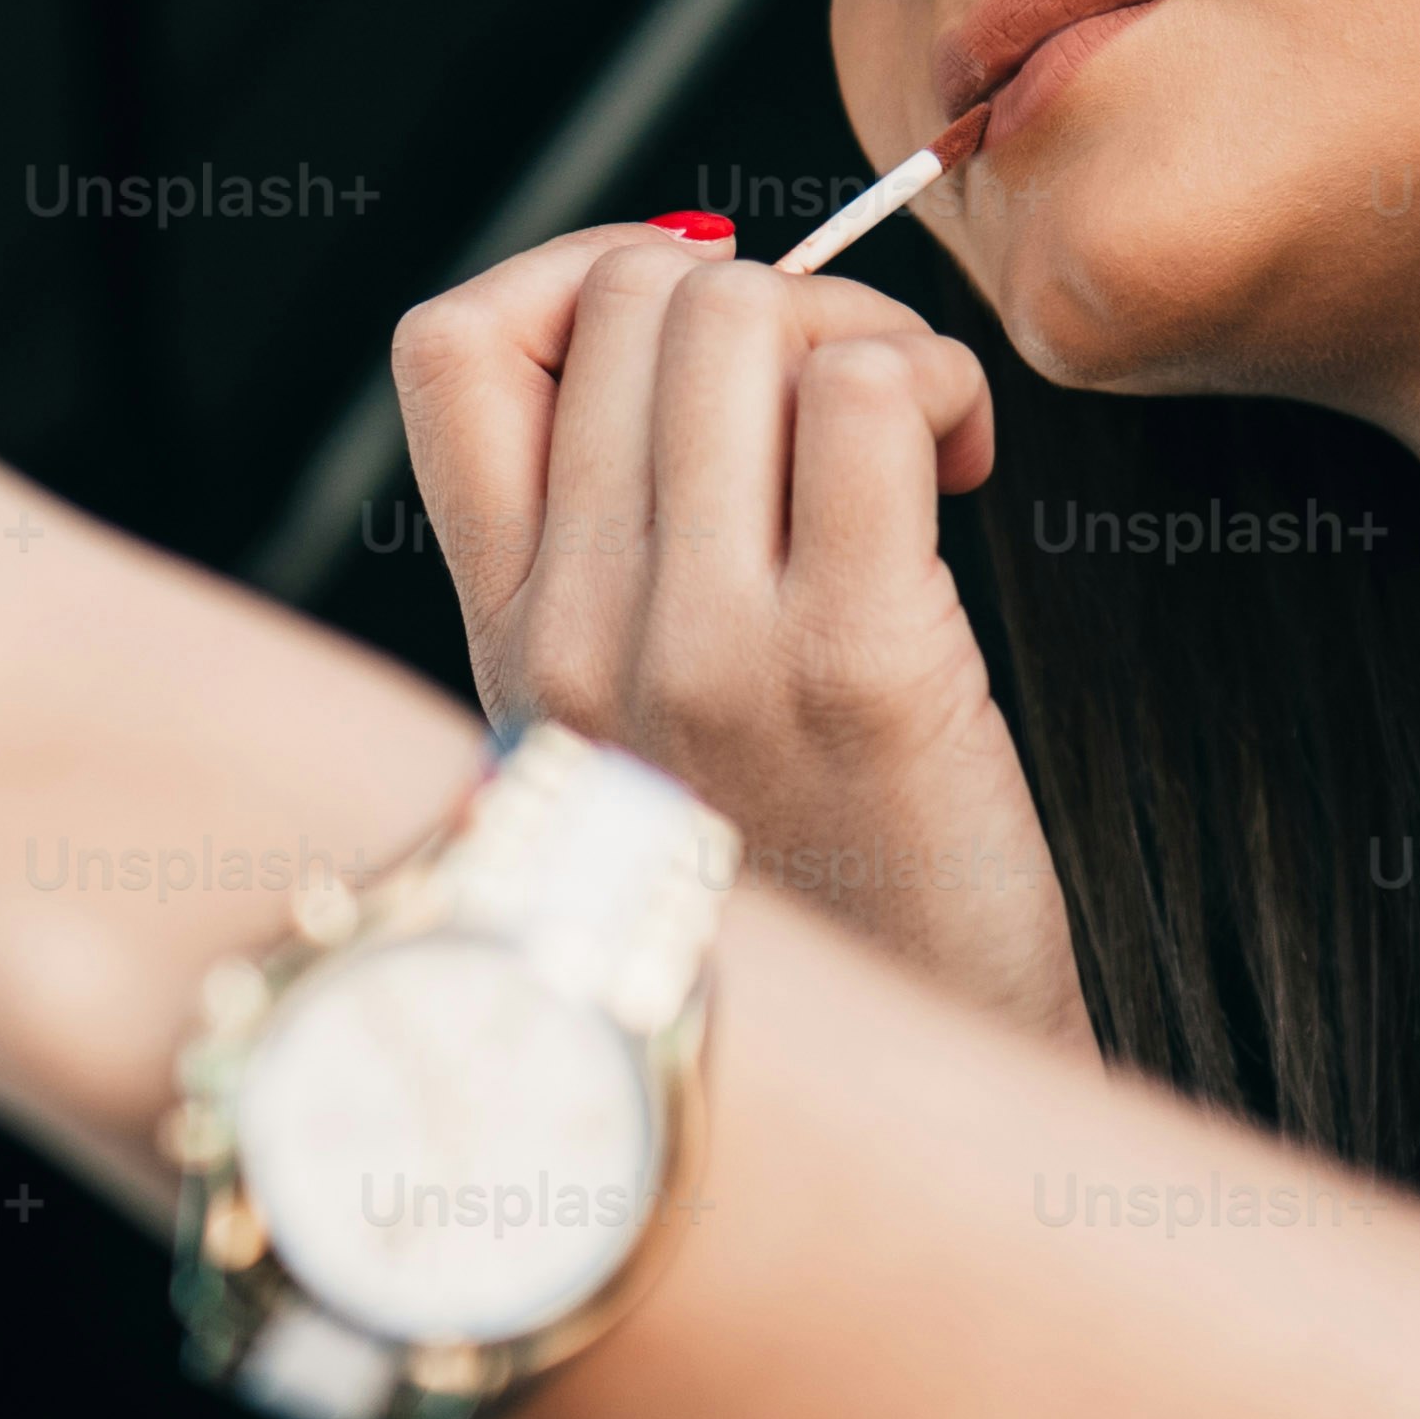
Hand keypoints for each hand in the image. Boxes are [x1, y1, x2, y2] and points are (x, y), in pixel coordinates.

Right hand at [389, 229, 1087, 1047]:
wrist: (871, 1142)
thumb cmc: (804, 931)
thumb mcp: (636, 756)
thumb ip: (625, 581)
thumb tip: (699, 349)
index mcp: (507, 647)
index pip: (452, 349)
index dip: (588, 276)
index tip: (702, 347)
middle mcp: (570, 640)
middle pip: (628, 296)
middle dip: (776, 299)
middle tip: (854, 408)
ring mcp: (696, 653)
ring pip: (737, 316)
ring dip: (865, 334)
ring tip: (917, 444)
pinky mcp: (851, 670)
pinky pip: (870, 399)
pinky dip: (939, 389)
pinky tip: (966, 477)